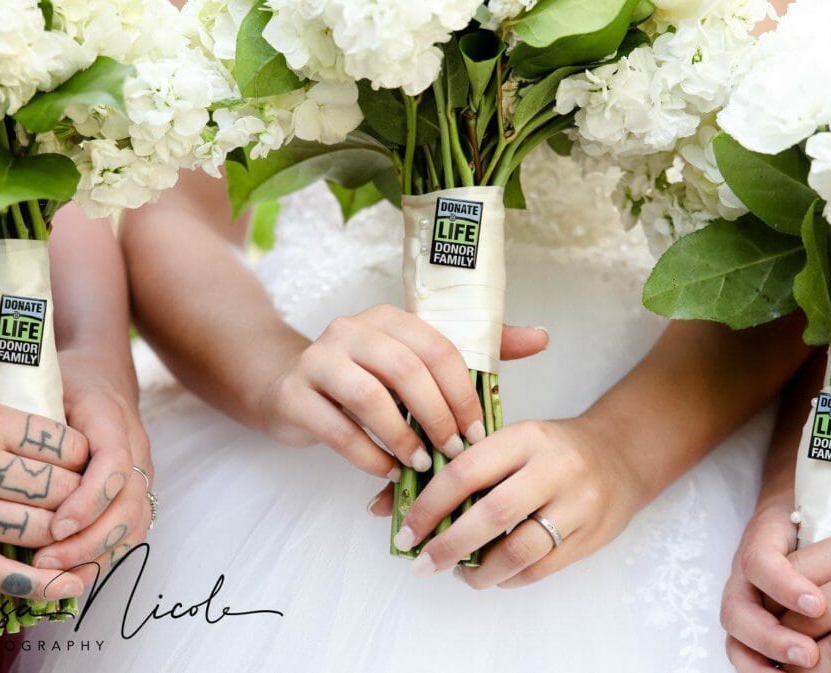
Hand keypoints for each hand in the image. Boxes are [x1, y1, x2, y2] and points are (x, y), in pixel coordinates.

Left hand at [0, 349, 152, 581]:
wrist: (104, 379)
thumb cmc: (63, 383)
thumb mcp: (28, 378)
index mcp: (108, 418)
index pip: (113, 462)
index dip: (89, 497)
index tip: (55, 523)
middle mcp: (134, 448)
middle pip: (127, 503)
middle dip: (88, 539)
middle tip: (44, 561)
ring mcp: (141, 475)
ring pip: (132, 524)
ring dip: (95, 553)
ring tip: (53, 575)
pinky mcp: (136, 495)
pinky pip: (130, 535)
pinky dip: (104, 558)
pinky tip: (71, 576)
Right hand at [0, 397, 85, 599]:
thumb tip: (50, 428)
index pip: (60, 441)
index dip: (84, 453)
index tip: (89, 460)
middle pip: (59, 488)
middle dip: (83, 496)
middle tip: (92, 499)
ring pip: (40, 529)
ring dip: (69, 536)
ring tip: (85, 535)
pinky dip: (40, 582)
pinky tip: (68, 583)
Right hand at [258, 304, 547, 480]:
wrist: (287, 384)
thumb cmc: (366, 378)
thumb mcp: (418, 361)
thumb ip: (479, 351)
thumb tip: (542, 337)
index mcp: (390, 318)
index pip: (436, 347)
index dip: (462, 392)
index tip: (477, 431)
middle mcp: (351, 330)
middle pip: (404, 369)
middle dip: (436, 416)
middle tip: (454, 452)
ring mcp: (318, 359)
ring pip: (367, 396)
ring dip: (401, 436)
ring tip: (420, 464)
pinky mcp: (295, 394)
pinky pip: (335, 427)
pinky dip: (366, 454)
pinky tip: (386, 471)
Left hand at [382, 416, 644, 587]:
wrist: (622, 453)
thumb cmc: (551, 449)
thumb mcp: (507, 443)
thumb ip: (454, 470)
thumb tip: (385, 505)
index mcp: (524, 437)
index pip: (465, 471)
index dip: (429, 505)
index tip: (406, 530)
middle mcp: (553, 468)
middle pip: (491, 515)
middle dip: (448, 545)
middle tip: (422, 563)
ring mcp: (577, 504)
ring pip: (519, 549)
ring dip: (479, 570)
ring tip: (458, 572)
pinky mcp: (591, 535)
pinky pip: (541, 568)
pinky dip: (508, 577)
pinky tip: (491, 573)